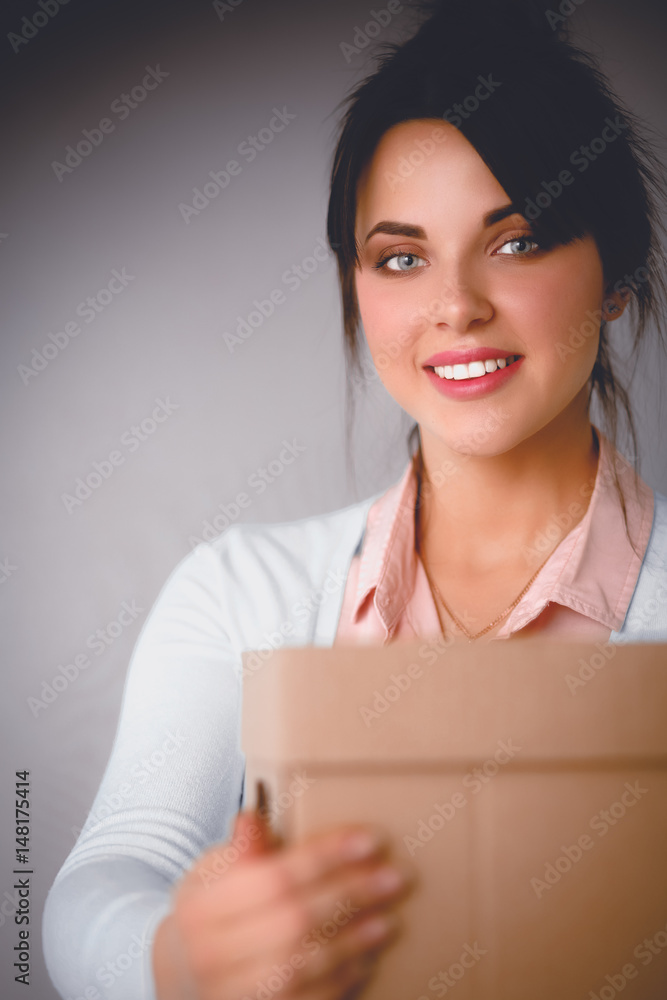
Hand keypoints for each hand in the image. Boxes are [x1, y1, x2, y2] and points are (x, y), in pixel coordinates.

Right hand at [153, 807, 414, 999]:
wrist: (177, 976)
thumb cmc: (205, 914)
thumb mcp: (209, 874)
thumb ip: (238, 851)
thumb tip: (253, 820)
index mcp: (202, 906)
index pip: (274, 876)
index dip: (326, 857)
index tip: (370, 840)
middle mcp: (211, 953)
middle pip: (294, 921)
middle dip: (351, 896)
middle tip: (394, 879)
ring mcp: (231, 993)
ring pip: (303, 967)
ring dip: (353, 943)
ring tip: (389, 920)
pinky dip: (341, 983)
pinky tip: (367, 960)